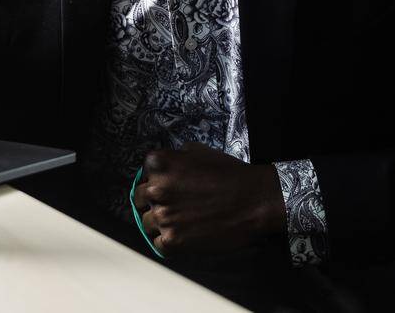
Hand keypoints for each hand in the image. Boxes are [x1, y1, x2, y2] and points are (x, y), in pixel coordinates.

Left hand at [134, 143, 284, 259]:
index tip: (166, 188)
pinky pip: (158, 243)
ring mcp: (163, 216)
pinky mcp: (172, 240)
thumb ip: (173, 158)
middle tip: (174, 206)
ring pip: (147, 223)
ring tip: (182, 221)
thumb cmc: (230, 175)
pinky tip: (184, 234)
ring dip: (161, 223)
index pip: (144, 175)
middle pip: (140, 199)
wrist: (253, 201)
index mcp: (159, 164)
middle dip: (154, 202)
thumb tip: (162, 168)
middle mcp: (156, 189)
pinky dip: (168, 241)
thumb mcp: (197, 151)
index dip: (156, 182)